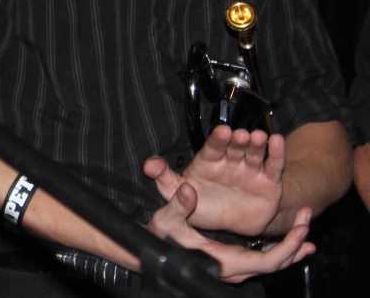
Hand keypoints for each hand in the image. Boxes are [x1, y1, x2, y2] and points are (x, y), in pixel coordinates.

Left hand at [143, 126, 283, 234]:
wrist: (227, 224)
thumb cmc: (200, 204)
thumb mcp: (177, 193)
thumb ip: (164, 178)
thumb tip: (148, 165)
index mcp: (209, 161)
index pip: (213, 147)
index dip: (218, 139)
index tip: (222, 131)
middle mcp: (230, 161)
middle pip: (235, 147)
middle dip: (238, 140)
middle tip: (241, 134)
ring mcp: (250, 170)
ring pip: (254, 153)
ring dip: (257, 144)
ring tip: (260, 137)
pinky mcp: (268, 182)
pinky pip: (273, 166)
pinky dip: (276, 154)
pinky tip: (277, 141)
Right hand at [146, 179, 312, 283]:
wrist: (152, 255)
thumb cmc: (159, 238)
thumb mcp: (165, 220)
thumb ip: (178, 205)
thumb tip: (189, 190)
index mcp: (224, 262)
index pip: (266, 262)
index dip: (287, 249)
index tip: (301, 233)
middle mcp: (234, 269)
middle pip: (275, 263)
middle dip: (296, 245)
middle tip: (307, 224)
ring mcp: (235, 268)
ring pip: (272, 264)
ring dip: (291, 248)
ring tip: (305, 231)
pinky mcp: (233, 262)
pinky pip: (263, 259)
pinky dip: (279, 250)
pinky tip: (288, 241)